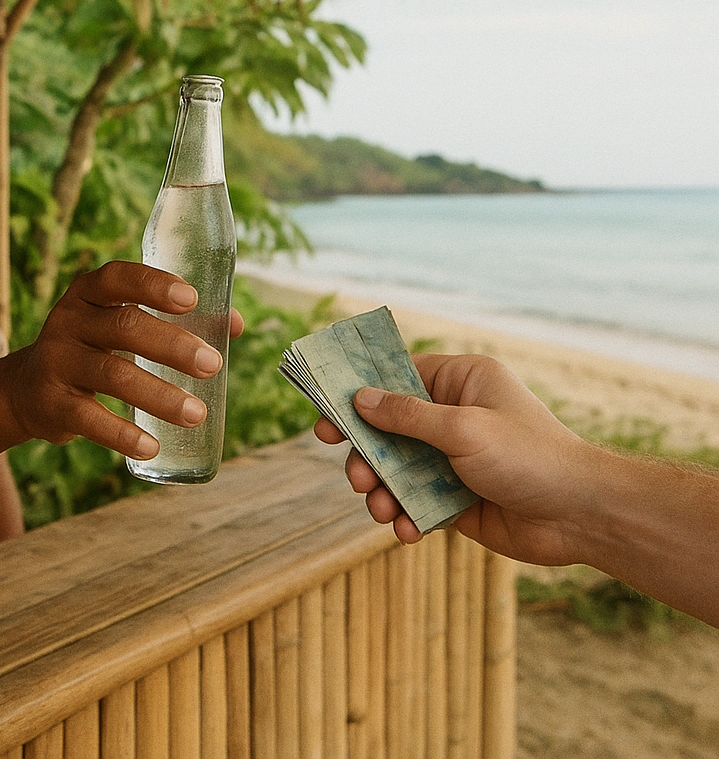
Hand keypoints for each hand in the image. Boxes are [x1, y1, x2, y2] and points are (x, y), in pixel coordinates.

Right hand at [8, 261, 237, 460]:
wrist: (25, 391)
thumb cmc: (93, 349)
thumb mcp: (119, 324)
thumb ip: (174, 320)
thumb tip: (235, 325)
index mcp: (89, 293)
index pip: (119, 277)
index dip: (154, 284)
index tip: (191, 298)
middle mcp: (69, 321)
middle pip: (124, 326)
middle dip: (173, 345)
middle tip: (213, 365)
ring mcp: (57, 362)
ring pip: (113, 375)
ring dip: (159, 396)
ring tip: (196, 413)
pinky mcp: (52, 404)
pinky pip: (89, 418)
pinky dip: (123, 435)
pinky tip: (152, 446)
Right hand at [315, 353, 593, 565]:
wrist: (582, 516)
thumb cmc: (530, 457)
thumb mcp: (462, 429)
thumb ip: (407, 416)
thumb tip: (360, 399)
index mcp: (460, 382)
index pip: (398, 377)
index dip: (359, 394)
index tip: (326, 414)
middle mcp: (454, 415)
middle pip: (388, 427)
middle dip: (367, 455)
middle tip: (355, 477)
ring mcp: (453, 457)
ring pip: (396, 468)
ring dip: (382, 491)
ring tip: (381, 511)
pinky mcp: (456, 497)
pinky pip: (415, 501)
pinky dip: (406, 516)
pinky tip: (408, 531)